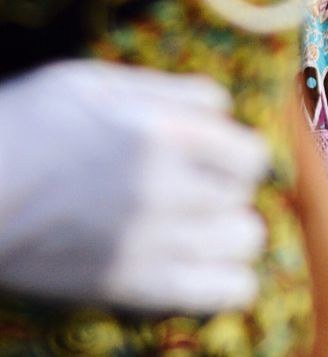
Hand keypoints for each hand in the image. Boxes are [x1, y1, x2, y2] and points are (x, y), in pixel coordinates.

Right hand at [0, 61, 269, 313]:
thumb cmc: (27, 125)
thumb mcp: (97, 83)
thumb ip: (169, 92)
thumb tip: (224, 109)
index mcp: (163, 134)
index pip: (250, 155)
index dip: (235, 155)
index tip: (214, 159)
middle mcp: (165, 189)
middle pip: (243, 196)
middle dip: (225, 190)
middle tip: (195, 191)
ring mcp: (148, 241)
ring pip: (244, 241)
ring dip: (228, 232)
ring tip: (201, 228)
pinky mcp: (127, 284)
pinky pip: (221, 292)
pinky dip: (229, 282)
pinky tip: (212, 269)